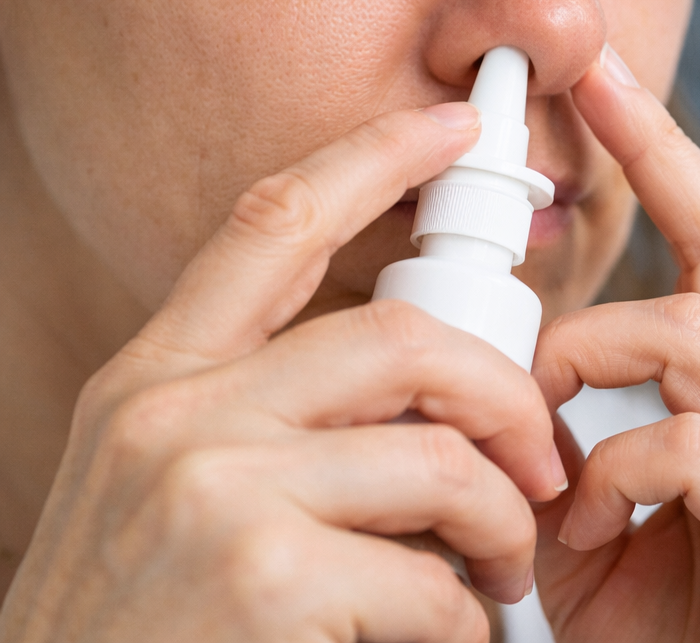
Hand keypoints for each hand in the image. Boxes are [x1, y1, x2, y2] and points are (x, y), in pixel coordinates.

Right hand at [0, 104, 565, 642]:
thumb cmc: (143, 629)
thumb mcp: (170, 491)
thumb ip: (271, 418)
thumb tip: (425, 381)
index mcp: (155, 380)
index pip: (270, 223)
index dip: (371, 157)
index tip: (452, 125)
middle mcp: (173, 416)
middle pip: (401, 340)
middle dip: (503, 395)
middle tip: (538, 460)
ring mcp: (214, 494)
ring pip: (441, 461)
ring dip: (502, 524)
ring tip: (502, 572)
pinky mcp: (264, 580)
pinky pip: (435, 582)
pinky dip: (469, 619)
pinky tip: (449, 640)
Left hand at [530, 47, 699, 642]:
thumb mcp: (594, 532)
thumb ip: (571, 448)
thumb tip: (523, 379)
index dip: (665, 160)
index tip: (602, 82)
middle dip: (663, 154)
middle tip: (595, 79)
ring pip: (699, 332)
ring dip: (591, 360)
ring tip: (544, 438)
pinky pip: (692, 445)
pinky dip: (614, 473)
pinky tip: (580, 533)